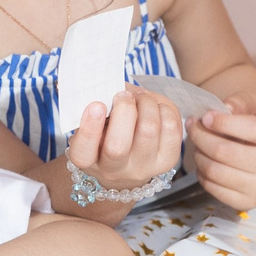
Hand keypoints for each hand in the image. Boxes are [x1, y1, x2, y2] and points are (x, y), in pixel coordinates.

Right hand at [64, 89, 182, 194]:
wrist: (128, 158)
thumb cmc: (107, 129)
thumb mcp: (95, 119)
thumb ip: (99, 103)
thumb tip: (113, 86)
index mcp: (88, 159)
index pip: (84, 151)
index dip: (90, 128)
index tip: (97, 105)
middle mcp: (113, 170)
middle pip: (117, 146)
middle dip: (123, 110)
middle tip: (123, 96)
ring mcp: (142, 168)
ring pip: (148, 132)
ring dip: (146, 104)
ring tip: (141, 97)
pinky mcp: (167, 161)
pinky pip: (171, 130)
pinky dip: (165, 109)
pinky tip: (156, 107)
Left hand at [187, 96, 255, 209]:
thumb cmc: (250, 123)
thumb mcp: (249, 105)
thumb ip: (238, 102)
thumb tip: (225, 108)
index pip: (253, 130)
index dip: (224, 123)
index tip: (206, 117)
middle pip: (226, 152)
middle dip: (201, 137)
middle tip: (193, 127)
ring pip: (215, 170)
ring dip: (199, 154)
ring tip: (198, 144)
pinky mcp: (247, 203)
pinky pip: (213, 188)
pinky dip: (202, 174)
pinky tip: (205, 162)